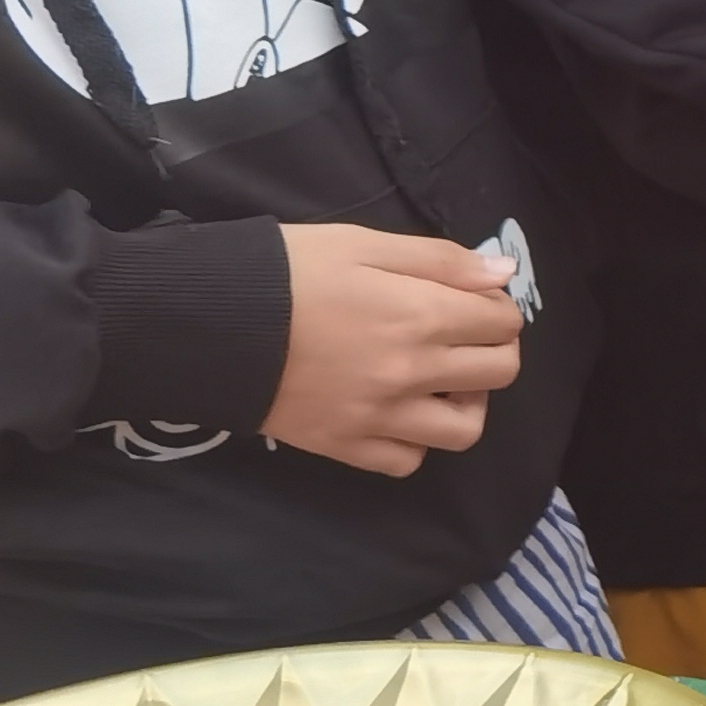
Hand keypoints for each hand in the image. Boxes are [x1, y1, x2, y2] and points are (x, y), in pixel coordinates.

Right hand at [264, 226, 524, 475]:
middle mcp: (411, 373)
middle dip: (492, 349)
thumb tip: (502, 273)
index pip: (503, 321)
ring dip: (465, 404)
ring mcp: (378, 417)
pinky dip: (414, 442)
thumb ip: (440, 260)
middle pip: (499, 373)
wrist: (203, 321)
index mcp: (421, 316)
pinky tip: (398, 413)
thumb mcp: (362, 244)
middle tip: (459, 335)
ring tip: (439, 382)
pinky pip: (406, 462)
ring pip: (463, 430)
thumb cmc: (286, 271)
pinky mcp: (343, 446)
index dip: (494, 305)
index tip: (469, 299)